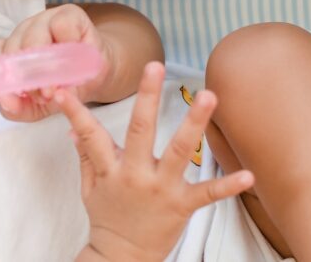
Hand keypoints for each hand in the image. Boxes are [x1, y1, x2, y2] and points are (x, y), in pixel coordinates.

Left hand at [0, 5, 114, 122]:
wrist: (98, 75)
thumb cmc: (65, 86)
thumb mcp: (41, 105)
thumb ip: (20, 108)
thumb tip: (6, 103)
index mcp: (11, 50)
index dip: (3, 74)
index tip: (16, 94)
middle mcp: (23, 32)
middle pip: (14, 48)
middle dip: (28, 76)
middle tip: (45, 95)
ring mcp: (44, 20)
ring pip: (34, 37)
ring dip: (47, 64)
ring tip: (61, 82)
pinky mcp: (68, 13)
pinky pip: (61, 26)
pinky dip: (68, 44)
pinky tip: (76, 57)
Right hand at [57, 62, 254, 261]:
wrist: (122, 257)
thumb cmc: (107, 218)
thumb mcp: (90, 187)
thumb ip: (86, 155)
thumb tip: (74, 128)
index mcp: (111, 169)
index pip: (90, 134)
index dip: (75, 112)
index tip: (62, 92)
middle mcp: (135, 174)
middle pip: (140, 130)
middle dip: (147, 97)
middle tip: (154, 66)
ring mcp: (161, 189)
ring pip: (179, 150)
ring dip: (194, 122)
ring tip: (209, 96)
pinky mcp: (182, 205)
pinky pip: (208, 194)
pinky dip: (228, 185)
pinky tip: (248, 175)